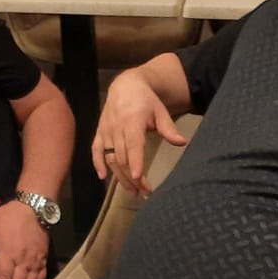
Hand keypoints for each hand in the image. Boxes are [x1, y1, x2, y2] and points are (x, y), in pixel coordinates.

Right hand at [93, 71, 187, 196]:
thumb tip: (182, 142)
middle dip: (132, 177)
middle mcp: (116, 127)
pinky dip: (97, 163)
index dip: (135, 161)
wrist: (125, 86)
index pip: (133, 144)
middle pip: (122, 156)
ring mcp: (105, 130)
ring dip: (120, 176)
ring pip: (110, 157)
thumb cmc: (145, 100)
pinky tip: (103, 177)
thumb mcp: (160, 111)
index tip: (138, 177)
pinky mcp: (99, 132)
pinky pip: (95, 150)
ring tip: (132, 191)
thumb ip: (168, 128)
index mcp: (132, 120)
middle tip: (145, 193)